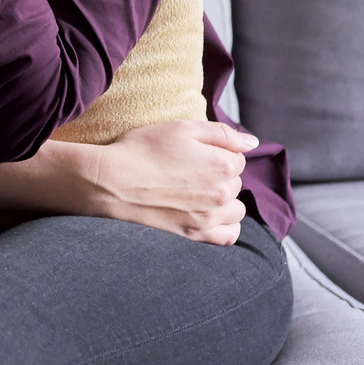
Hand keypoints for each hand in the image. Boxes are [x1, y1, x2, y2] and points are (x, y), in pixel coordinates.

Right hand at [60, 120, 257, 245]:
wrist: (110, 182)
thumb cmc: (142, 150)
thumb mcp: (180, 128)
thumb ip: (221, 133)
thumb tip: (253, 142)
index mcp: (222, 164)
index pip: (237, 158)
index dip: (216, 152)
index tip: (194, 153)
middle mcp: (222, 193)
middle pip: (236, 182)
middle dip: (219, 175)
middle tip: (188, 169)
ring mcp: (210, 217)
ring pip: (236, 208)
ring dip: (224, 200)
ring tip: (198, 192)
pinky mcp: (196, 235)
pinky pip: (228, 236)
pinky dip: (225, 226)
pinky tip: (209, 215)